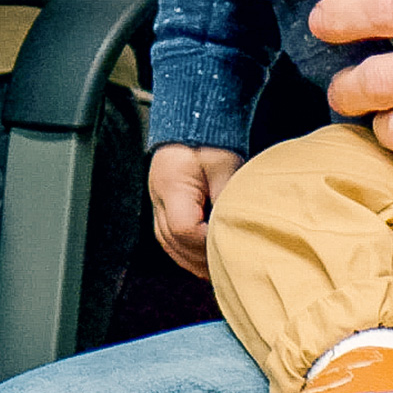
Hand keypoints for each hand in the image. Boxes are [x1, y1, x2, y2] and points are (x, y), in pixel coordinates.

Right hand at [148, 144, 241, 280]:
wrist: (193, 124)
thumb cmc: (211, 143)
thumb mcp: (226, 168)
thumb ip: (228, 201)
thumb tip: (236, 233)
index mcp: (172, 184)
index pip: (183, 228)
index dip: (206, 243)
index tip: (229, 244)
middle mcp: (158, 195)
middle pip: (172, 241)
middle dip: (200, 257)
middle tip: (226, 264)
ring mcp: (156, 199)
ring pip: (167, 242)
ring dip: (190, 258)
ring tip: (214, 267)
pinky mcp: (161, 203)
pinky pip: (167, 236)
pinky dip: (183, 250)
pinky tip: (200, 258)